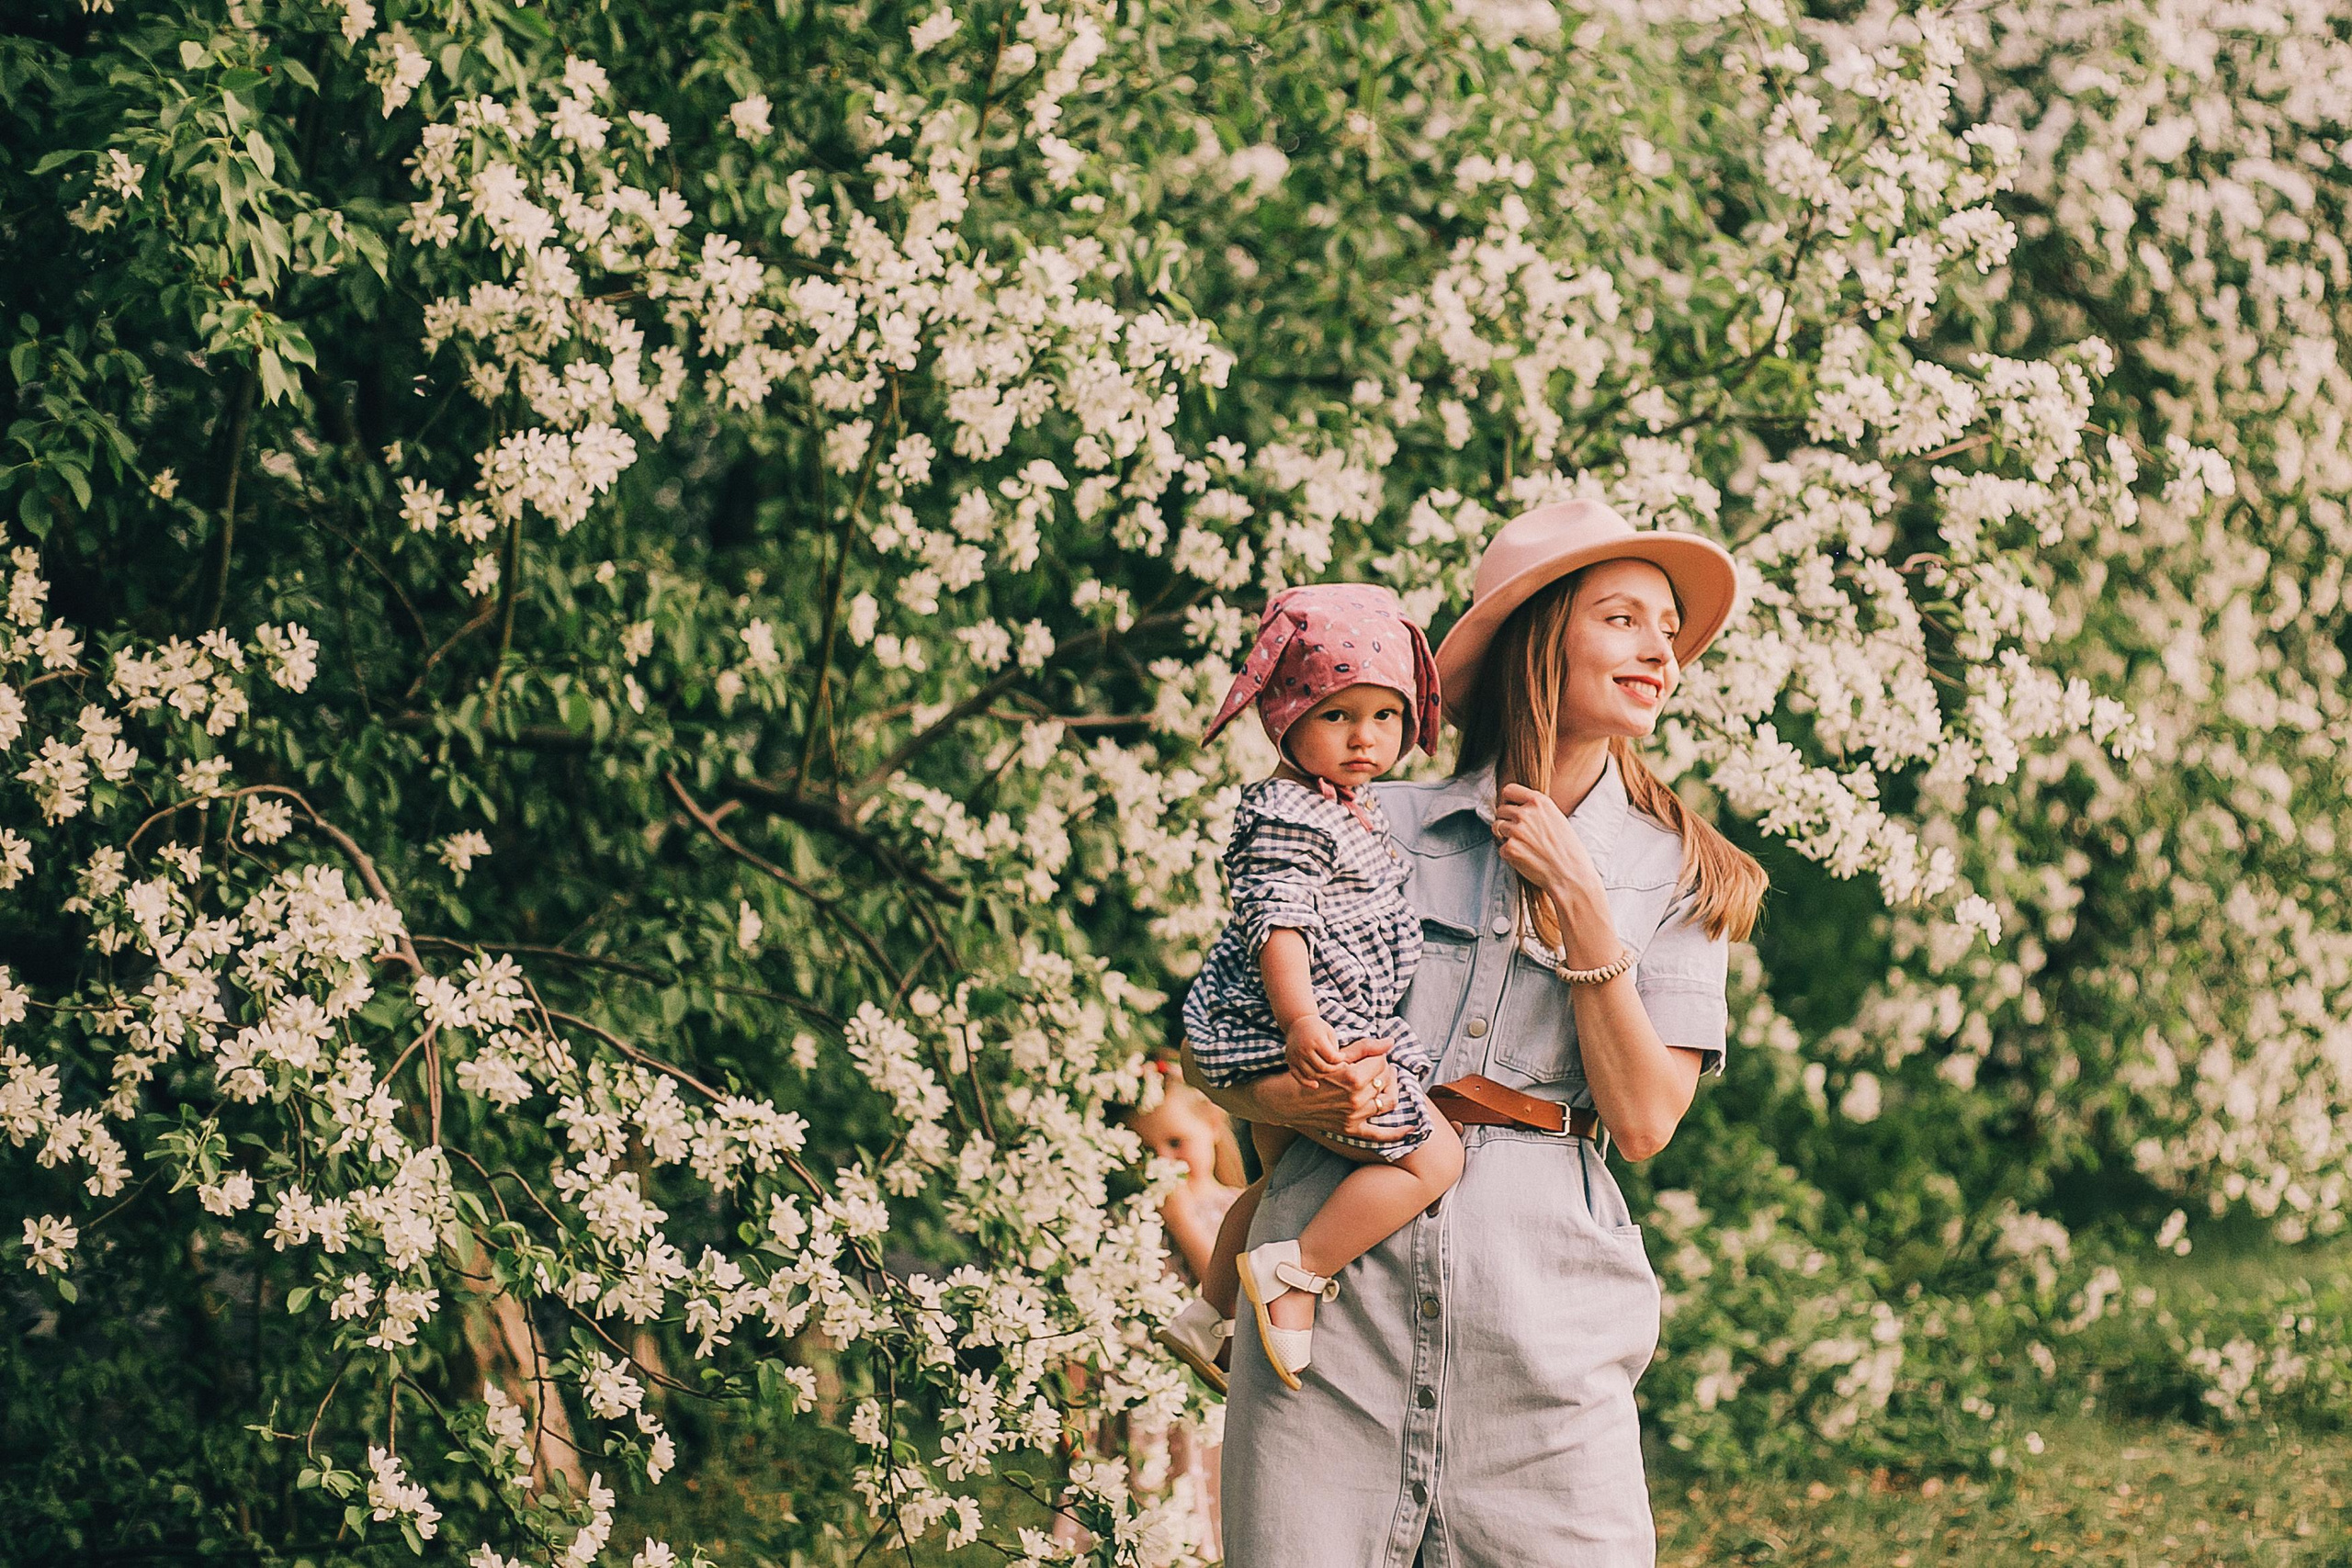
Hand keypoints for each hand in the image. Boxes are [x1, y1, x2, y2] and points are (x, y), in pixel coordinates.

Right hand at [1252, 1036, 1407, 1142]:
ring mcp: (1355, 1116)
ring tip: (1386, 1082)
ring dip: (1390, 1089)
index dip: (1378, 1056)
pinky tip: (1411, 1129)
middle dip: (1384, 1069)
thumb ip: (1365, 1048)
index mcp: (1353, 1077)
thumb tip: (1390, 1042)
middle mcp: (1357, 1098)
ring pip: (1388, 1101)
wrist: (1285, 1099)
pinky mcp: (1351, 1129)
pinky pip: (1379, 1134)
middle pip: (1385, 1079)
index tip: (1371, 1055)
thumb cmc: (1310, 1073)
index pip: (1381, 1062)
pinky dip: (1396, 1133)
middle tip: (1377, 1066)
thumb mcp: (1335, 1057)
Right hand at [1284, 1016, 1347, 1082]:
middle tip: (1339, 1065)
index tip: (1343, 1057)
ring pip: (1312, 1074)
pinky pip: (1298, 1077)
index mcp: (1315, 1040)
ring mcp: (1295, 1056)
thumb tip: (1339, 1066)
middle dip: (1335, 1069)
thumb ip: (1334, 1049)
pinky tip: (1316, 1085)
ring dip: (1324, 1075)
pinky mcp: (1290, 1061)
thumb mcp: (1329, 1033)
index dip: (1341, 1060)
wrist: (1297, 1023)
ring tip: (1329, 1069)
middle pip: (1323, 1068)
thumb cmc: (1318, 1028)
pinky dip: (1307, 1083)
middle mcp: (1304, 1049)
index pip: (1332, 1058)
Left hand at [1493, 783, 1601, 901]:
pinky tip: (1525, 858)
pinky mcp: (1509, 849)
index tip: (1511, 808)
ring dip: (1506, 836)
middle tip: (1521, 834)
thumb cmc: (1568, 849)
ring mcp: (1516, 831)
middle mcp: (1525, 813)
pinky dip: (1509, 853)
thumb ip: (1536, 810)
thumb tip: (1516, 807)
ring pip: (1497, 827)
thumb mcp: (1556, 818)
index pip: (1509, 790)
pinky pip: (1501, 847)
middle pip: (1501, 810)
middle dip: (1507, 820)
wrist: (1571, 875)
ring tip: (1525, 846)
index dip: (1508, 800)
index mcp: (1539, 802)